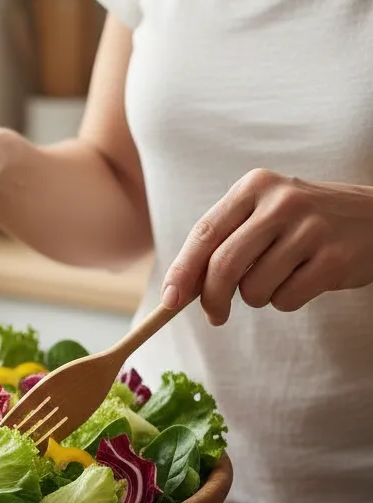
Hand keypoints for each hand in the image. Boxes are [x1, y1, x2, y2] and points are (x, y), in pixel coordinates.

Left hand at [162, 168, 372, 323]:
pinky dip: (287, 300)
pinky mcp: (334, 258)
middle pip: (223, 266)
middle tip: (214, 316)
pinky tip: (305, 279)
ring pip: (254, 289)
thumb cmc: (302, 223)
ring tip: (279, 277)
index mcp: (254, 186)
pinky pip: (286, 299)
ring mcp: (310, 228)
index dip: (182, 271)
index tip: (170, 301)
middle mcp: (281, 201)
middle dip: (211, 299)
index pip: (204, 233)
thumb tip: (180, 291)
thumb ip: (223, 243)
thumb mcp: (263, 214)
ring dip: (258, 297)